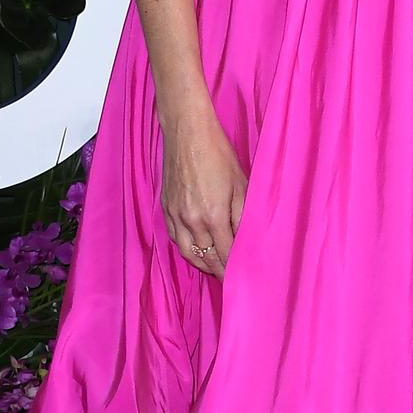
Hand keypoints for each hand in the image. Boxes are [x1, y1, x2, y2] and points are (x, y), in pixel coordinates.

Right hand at [161, 114, 246, 276]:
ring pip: (187, 252)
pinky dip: (186, 248)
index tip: (241, 277)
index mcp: (213, 216)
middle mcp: (192, 221)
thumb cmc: (218, 154)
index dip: (233, 268)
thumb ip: (243, 216)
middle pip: (206, 257)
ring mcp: (175, 215)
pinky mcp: (166, 207)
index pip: (225, 254)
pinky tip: (195, 250)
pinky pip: (175, 238)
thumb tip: (246, 240)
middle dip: (218, 270)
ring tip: (213, 269)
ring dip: (201, 264)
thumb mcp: (241, 185)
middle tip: (229, 279)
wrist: (187, 134)